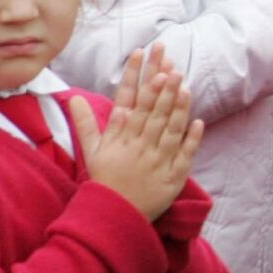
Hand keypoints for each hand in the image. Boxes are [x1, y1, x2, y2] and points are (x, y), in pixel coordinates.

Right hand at [72, 55, 202, 221]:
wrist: (115, 215)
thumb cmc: (105, 179)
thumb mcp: (92, 152)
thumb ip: (86, 124)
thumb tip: (74, 98)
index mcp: (121, 139)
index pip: (131, 102)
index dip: (138, 78)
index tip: (142, 57)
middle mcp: (139, 148)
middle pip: (153, 112)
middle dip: (162, 87)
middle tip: (171, 65)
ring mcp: (158, 162)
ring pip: (170, 130)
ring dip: (177, 108)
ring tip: (184, 86)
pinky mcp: (173, 177)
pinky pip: (184, 155)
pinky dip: (191, 139)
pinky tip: (198, 122)